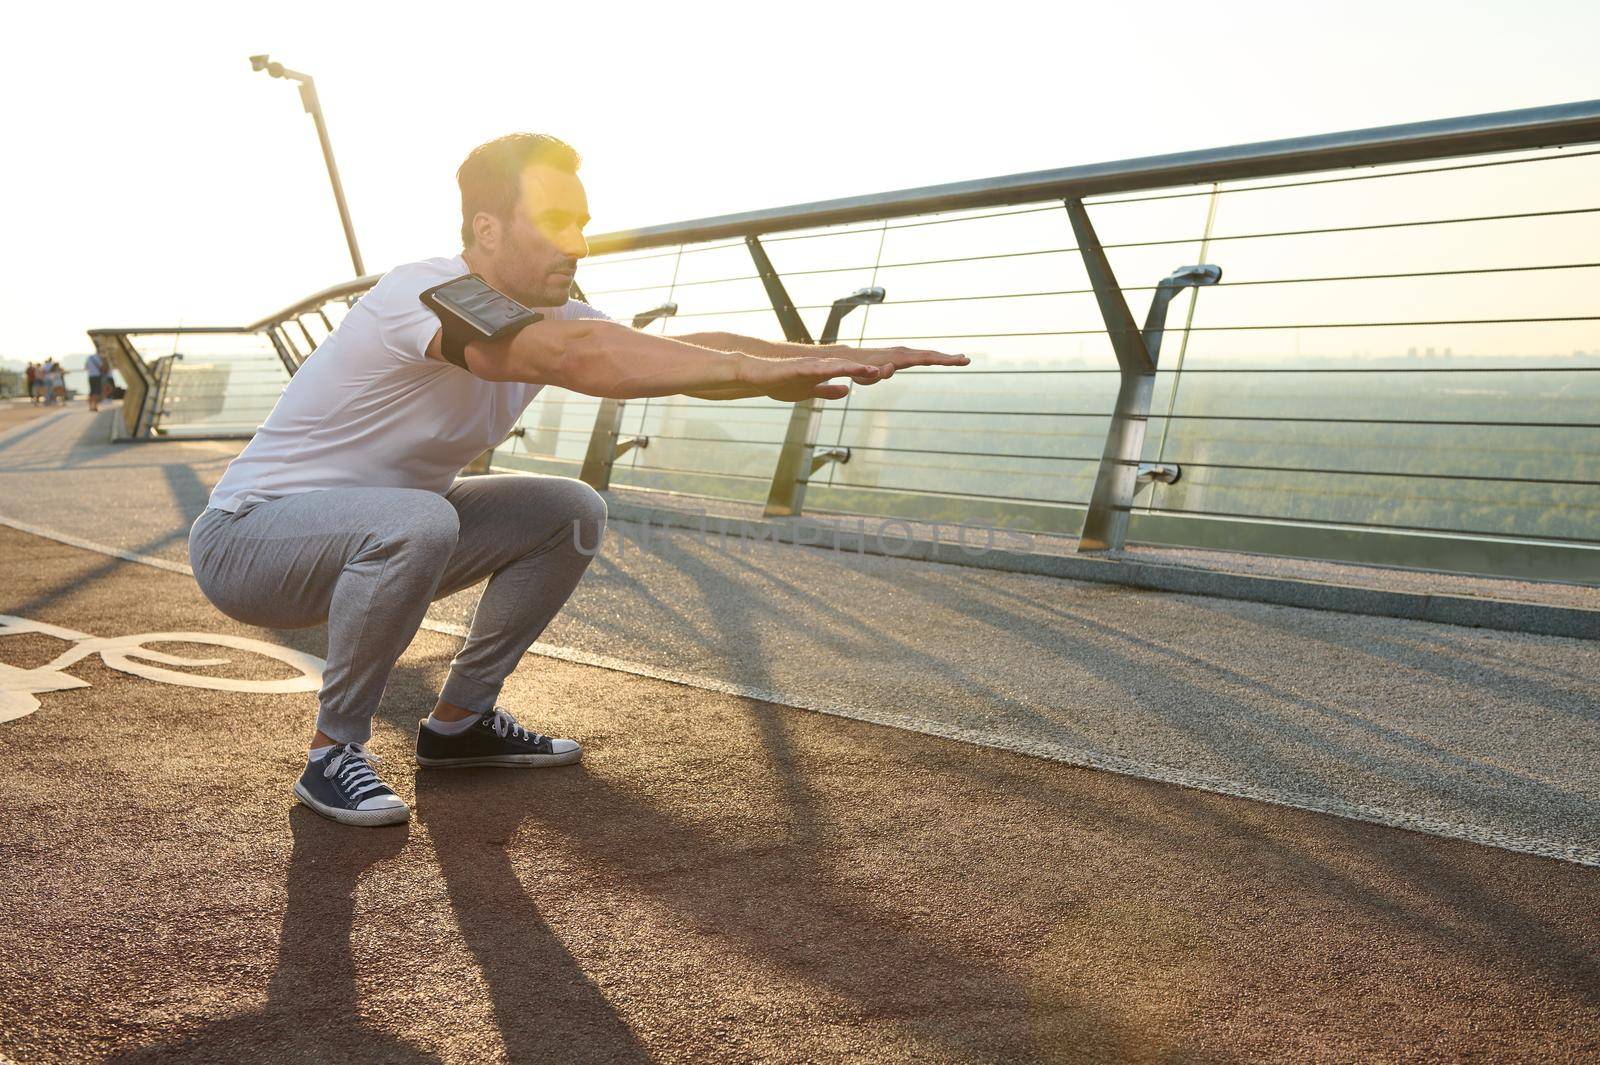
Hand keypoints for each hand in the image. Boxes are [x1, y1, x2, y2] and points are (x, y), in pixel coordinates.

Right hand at [740, 355, 882, 401]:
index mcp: (828, 372)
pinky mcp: (800, 369)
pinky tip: (844, 372)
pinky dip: (833, 371)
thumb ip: (827, 391)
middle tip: (895, 369)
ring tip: (878, 372)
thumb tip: (845, 391)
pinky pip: (819, 370)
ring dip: (859, 370)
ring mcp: (812, 366)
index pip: (855, 372)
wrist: (756, 375)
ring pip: (840, 367)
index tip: (893, 373)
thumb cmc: (780, 383)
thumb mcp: (809, 392)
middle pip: (854, 366)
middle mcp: (824, 365)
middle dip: (874, 369)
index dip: (873, 373)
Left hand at [844, 345, 969, 380]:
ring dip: (943, 356)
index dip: (942, 359)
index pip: (925, 358)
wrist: (850, 359)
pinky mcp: (900, 356)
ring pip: (926, 354)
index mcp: (899, 358)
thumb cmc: (857, 370)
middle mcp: (903, 352)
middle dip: (948, 357)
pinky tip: (941, 359)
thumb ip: (878, 372)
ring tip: (960, 359)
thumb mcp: (866, 375)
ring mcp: (902, 353)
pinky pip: (920, 356)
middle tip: (966, 360)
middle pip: (930, 354)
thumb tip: (891, 368)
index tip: (958, 360)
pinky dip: (933, 357)